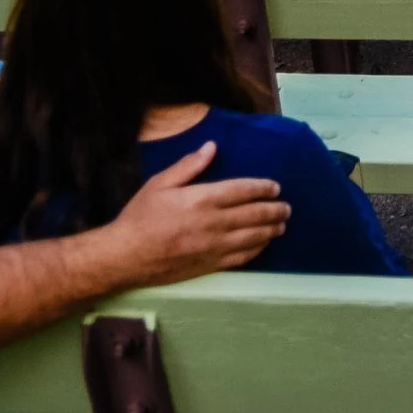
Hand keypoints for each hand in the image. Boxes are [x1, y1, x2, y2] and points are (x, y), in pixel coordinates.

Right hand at [101, 141, 287, 286]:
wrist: (126, 256)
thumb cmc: (140, 217)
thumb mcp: (160, 183)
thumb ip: (188, 166)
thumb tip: (211, 147)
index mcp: (203, 199)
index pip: (243, 190)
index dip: (263, 188)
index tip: (275, 187)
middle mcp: (214, 223)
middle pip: (254, 214)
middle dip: (274, 209)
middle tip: (286, 207)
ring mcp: (214, 247)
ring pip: (253, 237)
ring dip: (271, 230)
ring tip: (282, 224)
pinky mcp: (210, 265)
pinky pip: (242, 258)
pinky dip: (257, 250)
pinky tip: (263, 244)